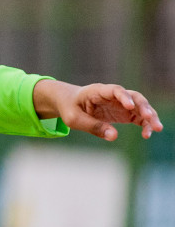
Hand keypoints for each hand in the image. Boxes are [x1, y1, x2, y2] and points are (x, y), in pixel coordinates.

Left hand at [33, 79, 162, 140]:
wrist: (69, 102)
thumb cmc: (70, 108)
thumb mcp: (74, 119)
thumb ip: (93, 127)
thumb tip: (114, 136)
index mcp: (98, 91)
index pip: (115, 90)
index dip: (124, 97)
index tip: (130, 106)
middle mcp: (113, 95)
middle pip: (133, 97)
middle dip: (143, 107)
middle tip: (150, 118)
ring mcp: (120, 103)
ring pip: (140, 107)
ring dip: (149, 117)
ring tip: (156, 129)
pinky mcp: (123, 113)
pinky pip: (138, 117)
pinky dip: (144, 124)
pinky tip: (147, 134)